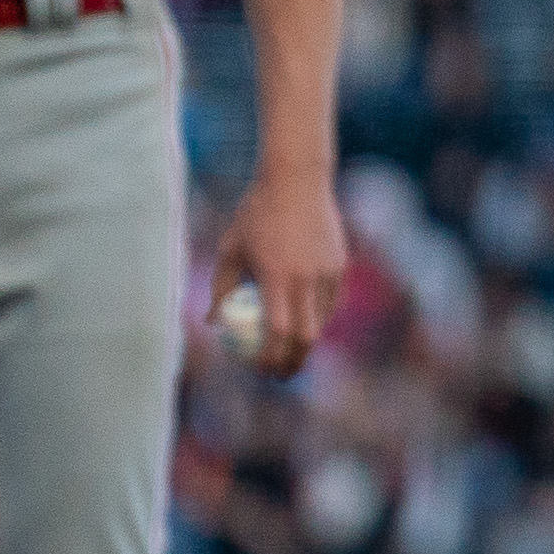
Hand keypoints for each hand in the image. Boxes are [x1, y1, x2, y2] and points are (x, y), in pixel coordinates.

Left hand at [212, 166, 347, 377]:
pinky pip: (329, 300)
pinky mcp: (339, 264)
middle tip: (280, 374)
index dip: (271, 356)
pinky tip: (303, 318)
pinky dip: (316, 316)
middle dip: (294, 362)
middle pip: (307, 336)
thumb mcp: (230, 249)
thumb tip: (213, 322)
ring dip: (305, 340)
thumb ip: (221, 288)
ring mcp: (327, 271)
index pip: (278, 331)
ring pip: (321, 320)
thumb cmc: (256, 213)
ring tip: (289, 349)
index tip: (260, 370)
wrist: (297, 180)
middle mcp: (306, 278)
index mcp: (277, 276)